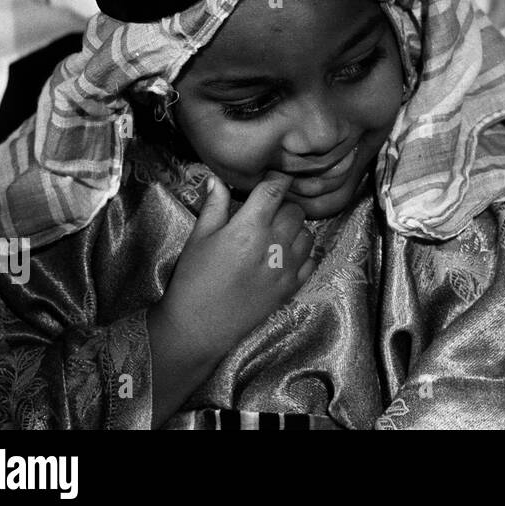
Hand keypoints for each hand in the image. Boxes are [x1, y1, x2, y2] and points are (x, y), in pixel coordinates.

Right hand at [154, 171, 315, 361]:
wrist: (198, 326)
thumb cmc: (193, 279)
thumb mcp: (199, 238)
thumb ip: (214, 206)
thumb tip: (217, 179)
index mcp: (250, 227)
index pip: (276, 189)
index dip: (276, 179)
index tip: (272, 181)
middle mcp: (275, 244)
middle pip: (296, 210)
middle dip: (283, 206)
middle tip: (266, 213)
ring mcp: (287, 267)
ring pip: (307, 233)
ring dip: (294, 229)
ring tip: (274, 235)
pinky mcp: (292, 286)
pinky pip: (311, 260)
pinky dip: (302, 253)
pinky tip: (283, 256)